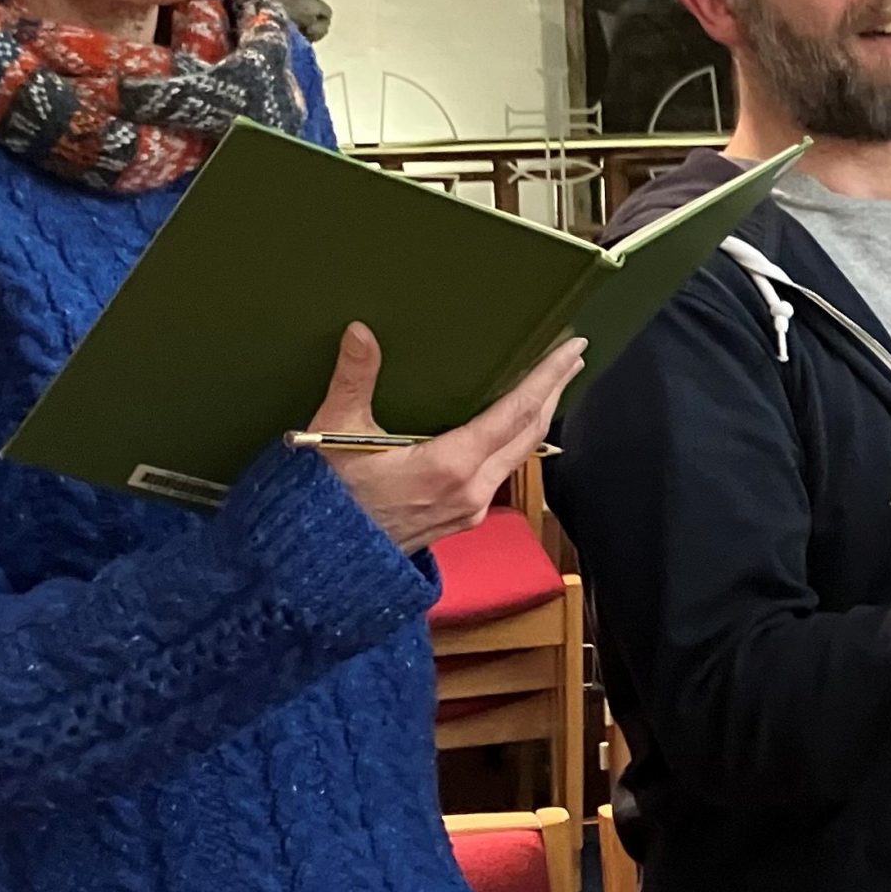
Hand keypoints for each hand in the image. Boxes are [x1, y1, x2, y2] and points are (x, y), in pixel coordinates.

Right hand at [309, 324, 585, 552]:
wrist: (319, 559)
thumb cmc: (327, 497)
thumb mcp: (337, 431)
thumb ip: (354, 379)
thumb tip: (361, 332)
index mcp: (450, 465)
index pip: (515, 412)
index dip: (546, 377)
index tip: (571, 350)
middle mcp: (471, 490)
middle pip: (528, 432)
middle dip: (553, 391)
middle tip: (571, 357)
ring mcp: (470, 508)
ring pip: (519, 455)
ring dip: (537, 417)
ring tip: (549, 386)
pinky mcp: (461, 517)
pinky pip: (502, 471)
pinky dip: (516, 441)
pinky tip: (512, 428)